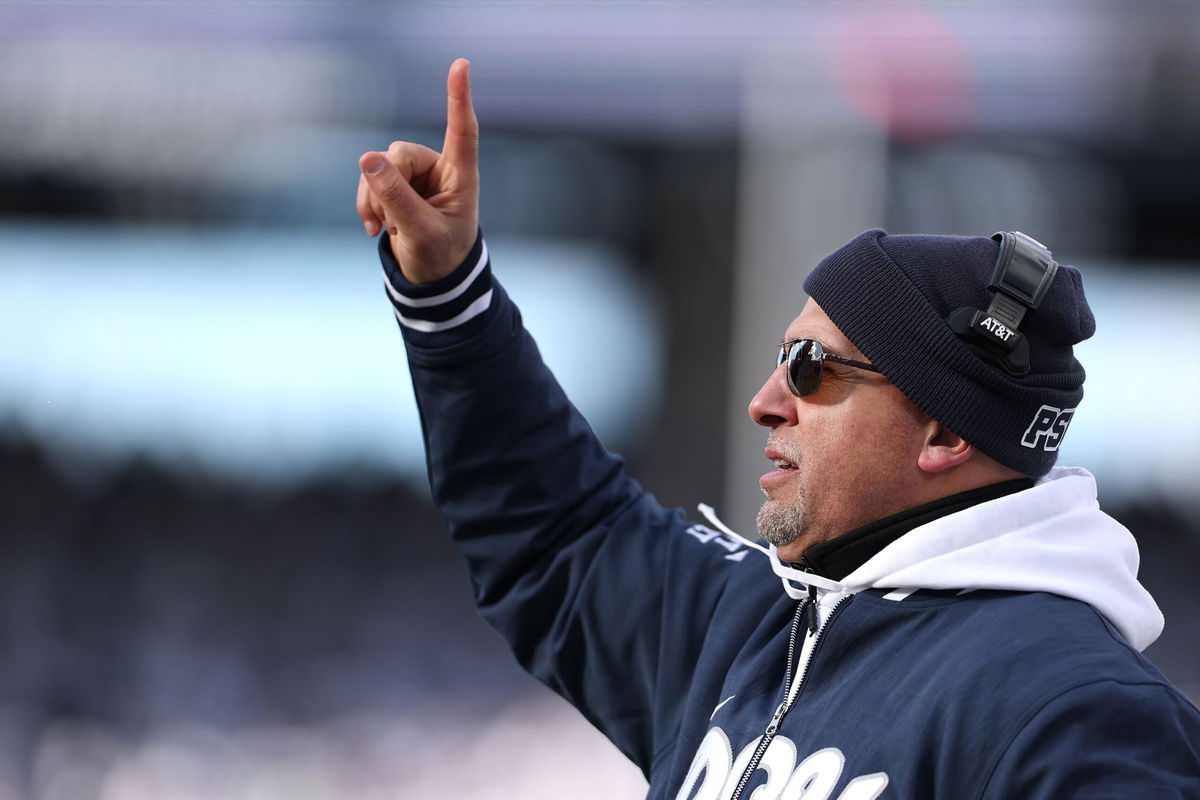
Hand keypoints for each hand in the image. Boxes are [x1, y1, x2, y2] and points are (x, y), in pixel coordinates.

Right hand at [356, 58, 479, 283]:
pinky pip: (368, 180)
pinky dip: (366, 205)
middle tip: (393, 221)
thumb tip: (366, 158)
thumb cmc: (440, 256)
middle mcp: (438, 168)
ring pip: (378, 166)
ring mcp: (414, 176)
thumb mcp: (420, 231)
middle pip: (398, 153)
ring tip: (388, 228)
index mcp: (460, 176)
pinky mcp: (394, 185)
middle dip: (386, 186)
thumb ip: (395, 197)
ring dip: (374, 199)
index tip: (461, 65)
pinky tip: (375, 230)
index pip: (462, 131)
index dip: (459, 98)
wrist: (430, 279)